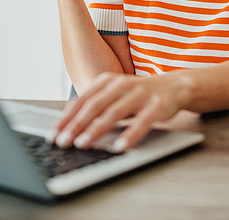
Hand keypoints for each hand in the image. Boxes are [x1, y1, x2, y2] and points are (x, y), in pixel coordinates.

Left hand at [47, 72, 185, 152]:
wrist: (175, 86)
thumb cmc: (138, 95)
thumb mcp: (114, 95)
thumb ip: (96, 107)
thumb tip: (68, 128)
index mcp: (107, 81)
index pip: (82, 100)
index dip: (66, 117)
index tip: (53, 134)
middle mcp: (121, 85)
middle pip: (94, 105)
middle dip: (76, 124)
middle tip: (63, 141)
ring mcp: (140, 94)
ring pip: (115, 112)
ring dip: (97, 129)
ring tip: (84, 144)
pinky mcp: (157, 105)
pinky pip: (142, 121)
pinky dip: (130, 134)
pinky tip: (120, 147)